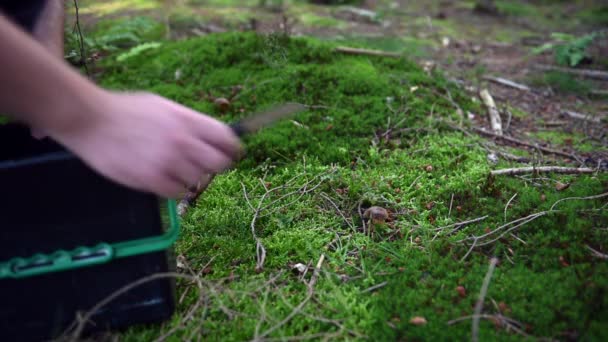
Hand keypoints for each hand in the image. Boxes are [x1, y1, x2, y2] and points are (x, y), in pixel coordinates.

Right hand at [49, 90, 241, 197]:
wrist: (90, 119)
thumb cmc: (126, 110)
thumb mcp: (163, 106)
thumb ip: (189, 122)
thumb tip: (213, 137)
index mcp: (187, 120)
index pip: (227, 139)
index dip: (233, 149)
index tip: (232, 155)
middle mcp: (183, 141)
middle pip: (220, 164)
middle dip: (216, 166)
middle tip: (203, 166)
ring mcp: (168, 161)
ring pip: (198, 181)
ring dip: (190, 178)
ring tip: (173, 168)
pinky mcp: (151, 179)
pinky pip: (177, 193)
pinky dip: (173, 189)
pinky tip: (162, 178)